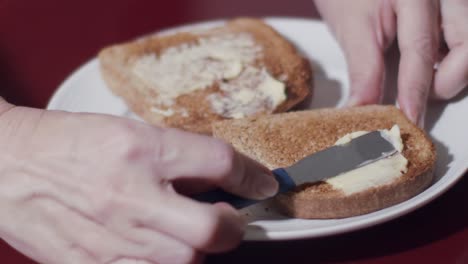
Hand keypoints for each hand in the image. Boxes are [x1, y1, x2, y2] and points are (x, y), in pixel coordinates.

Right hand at [0, 104, 277, 263]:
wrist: (8, 165)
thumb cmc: (68, 143)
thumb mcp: (127, 131)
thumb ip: (176, 155)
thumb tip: (219, 176)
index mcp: (141, 149)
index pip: (219, 162)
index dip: (251, 174)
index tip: (262, 183)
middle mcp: (130, 195)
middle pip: (212, 228)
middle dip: (231, 225)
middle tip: (226, 216)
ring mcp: (112, 238)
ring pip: (186, 261)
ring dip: (198, 249)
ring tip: (185, 232)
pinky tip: (157, 248)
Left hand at [314, 0, 467, 125]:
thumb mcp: (351, 28)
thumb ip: (363, 70)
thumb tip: (363, 109)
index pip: (420, 50)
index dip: (415, 89)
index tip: (409, 118)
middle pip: (466, 46)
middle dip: (447, 81)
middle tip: (415, 97)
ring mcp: (452, 0)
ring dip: (453, 70)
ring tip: (423, 79)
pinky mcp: (453, 8)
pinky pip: (464, 37)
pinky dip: (452, 58)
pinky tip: (430, 63)